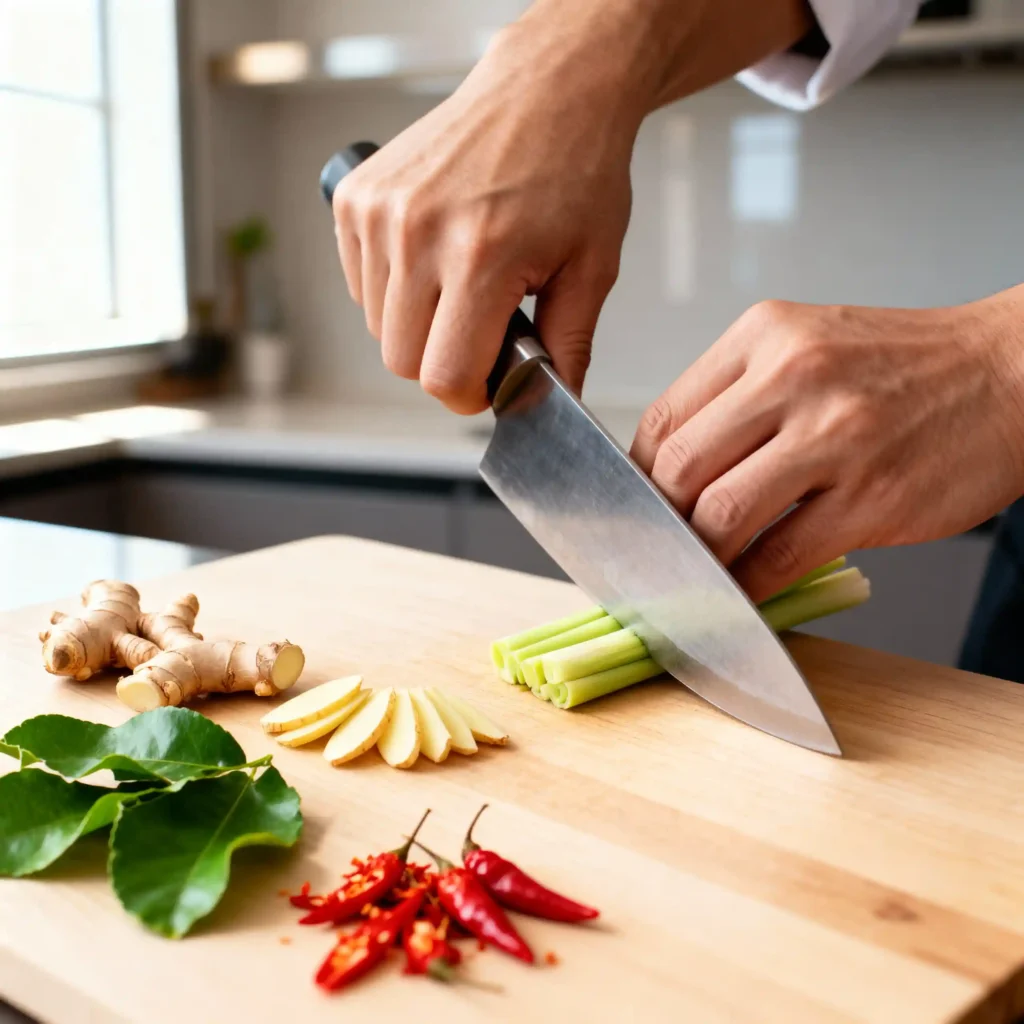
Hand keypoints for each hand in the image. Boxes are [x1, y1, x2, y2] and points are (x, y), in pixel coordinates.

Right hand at [331, 9, 643, 413]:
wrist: (546, 89)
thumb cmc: (575, 167)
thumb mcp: (593, 266)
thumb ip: (568, 345)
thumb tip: (553, 399)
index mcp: (480, 256)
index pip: (444, 376)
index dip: (470, 394)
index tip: (488, 383)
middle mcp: (418, 232)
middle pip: (401, 360)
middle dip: (443, 362)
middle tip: (482, 330)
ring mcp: (379, 212)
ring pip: (377, 326)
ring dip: (417, 324)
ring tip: (462, 280)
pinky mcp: (356, 198)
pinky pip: (360, 284)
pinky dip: (392, 289)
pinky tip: (432, 257)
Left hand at [630, 288, 1023, 602]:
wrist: (1011, 373)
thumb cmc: (904, 367)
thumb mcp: (809, 345)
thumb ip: (739, 398)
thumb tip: (674, 475)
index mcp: (764, 336)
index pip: (663, 417)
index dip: (636, 476)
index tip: (637, 506)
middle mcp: (794, 376)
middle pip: (679, 468)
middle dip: (660, 521)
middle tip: (661, 546)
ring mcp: (835, 437)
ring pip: (721, 515)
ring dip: (698, 558)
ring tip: (697, 572)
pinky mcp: (872, 496)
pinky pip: (780, 556)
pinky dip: (747, 585)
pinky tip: (741, 592)